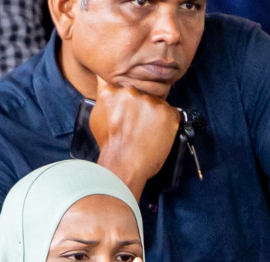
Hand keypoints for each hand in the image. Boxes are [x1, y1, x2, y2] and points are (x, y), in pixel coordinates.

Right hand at [90, 76, 181, 198]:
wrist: (122, 165)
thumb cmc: (110, 147)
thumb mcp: (96, 119)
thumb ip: (104, 102)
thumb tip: (109, 92)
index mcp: (112, 91)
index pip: (124, 89)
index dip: (128, 103)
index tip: (129, 114)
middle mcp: (131, 92)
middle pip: (142, 94)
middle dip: (142, 108)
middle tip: (138, 127)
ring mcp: (150, 101)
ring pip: (157, 104)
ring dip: (155, 116)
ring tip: (147, 134)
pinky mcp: (166, 113)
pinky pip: (172, 114)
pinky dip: (167, 124)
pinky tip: (157, 136)